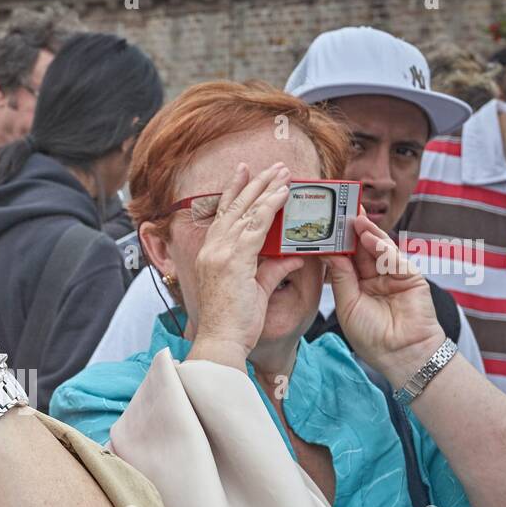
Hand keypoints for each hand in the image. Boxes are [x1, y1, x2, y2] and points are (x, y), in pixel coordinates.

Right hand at [184, 162, 302, 366]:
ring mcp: (221, 253)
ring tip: (283, 171)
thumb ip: (272, 270)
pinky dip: (270, 206)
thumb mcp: (256, 291)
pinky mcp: (234, 260)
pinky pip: (256, 225)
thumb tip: (293, 256)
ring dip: (266, 188)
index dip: (234, 193)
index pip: (224, 217)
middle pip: (234, 208)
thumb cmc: (234, 323)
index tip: (244, 174)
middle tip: (271, 166)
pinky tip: (283, 193)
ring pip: (246, 211)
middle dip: (254, 184)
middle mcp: (213, 250)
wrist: (222, 341)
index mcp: (212, 256)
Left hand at [326, 216, 444, 387]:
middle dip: (352, 231)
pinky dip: (383, 247)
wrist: (399, 355)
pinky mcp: (410, 276)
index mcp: (358, 285)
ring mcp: (394, 275)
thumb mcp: (348, 304)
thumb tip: (328, 253)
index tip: (323, 226)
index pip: (346, 258)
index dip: (336, 243)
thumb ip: (341, 277)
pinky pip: (394, 258)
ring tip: (354, 218)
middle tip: (340, 211)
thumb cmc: (371, 336)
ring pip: (379, 249)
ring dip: (367, 233)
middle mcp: (375, 277)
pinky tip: (370, 238)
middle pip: (362, 249)